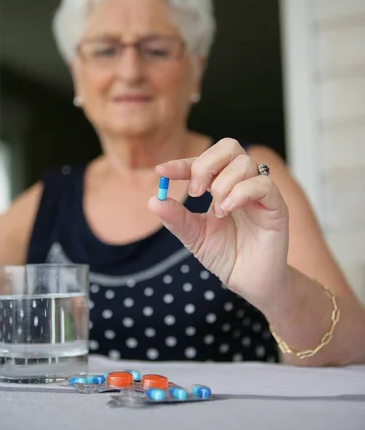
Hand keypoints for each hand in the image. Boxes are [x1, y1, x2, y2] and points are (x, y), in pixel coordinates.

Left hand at [148, 138, 289, 311]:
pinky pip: (263, 184)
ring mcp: (260, 193)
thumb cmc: (226, 256)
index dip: (182, 163)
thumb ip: (176, 218)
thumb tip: (153, 201)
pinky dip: (241, 192)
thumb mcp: (194, 236)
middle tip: (196, 192)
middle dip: (206, 164)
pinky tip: (228, 209)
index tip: (162, 172)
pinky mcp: (276, 206)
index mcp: (221, 186)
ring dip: (223, 184)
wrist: (248, 282)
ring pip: (244, 162)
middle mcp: (241, 183)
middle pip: (229, 147)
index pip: (203, 161)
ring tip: (218, 212)